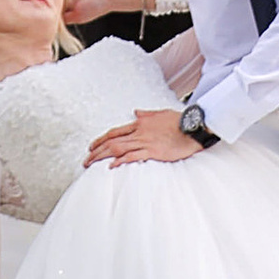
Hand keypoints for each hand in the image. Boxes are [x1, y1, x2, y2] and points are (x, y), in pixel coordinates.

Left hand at [87, 105, 208, 168]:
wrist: (192, 127)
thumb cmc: (179, 120)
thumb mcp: (160, 113)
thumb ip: (146, 114)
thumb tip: (136, 112)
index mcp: (140, 123)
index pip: (114, 132)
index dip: (101, 139)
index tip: (91, 146)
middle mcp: (139, 132)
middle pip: (112, 141)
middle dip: (96, 150)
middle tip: (86, 159)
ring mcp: (145, 142)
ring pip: (118, 149)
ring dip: (102, 156)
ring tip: (92, 163)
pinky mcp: (153, 151)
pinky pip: (132, 156)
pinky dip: (120, 161)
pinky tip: (111, 166)